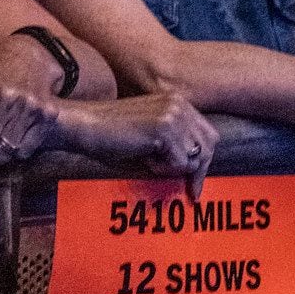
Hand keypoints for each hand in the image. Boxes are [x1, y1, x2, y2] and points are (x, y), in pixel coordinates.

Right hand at [54, 94, 216, 199]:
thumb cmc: (111, 135)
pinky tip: (142, 158)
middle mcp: (179, 104)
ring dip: (173, 168)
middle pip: (209, 145)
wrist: (85, 125)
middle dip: (199, 171)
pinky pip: (178, 163)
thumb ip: (173, 143)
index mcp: (177, 101)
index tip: (195, 184)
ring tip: (148, 161)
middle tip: (192, 191)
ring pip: (194, 157)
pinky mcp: (164, 128)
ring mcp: (173, 114)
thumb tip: (195, 170)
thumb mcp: (149, 135)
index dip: (204, 160)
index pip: (208, 134)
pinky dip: (160, 169)